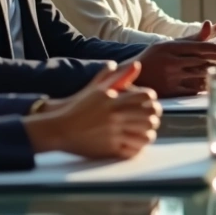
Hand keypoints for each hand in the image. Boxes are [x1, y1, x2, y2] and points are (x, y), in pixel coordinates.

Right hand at [27, 62, 162, 158]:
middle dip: (155, 117)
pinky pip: (133, 149)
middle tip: (154, 118)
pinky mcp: (110, 148)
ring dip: (149, 134)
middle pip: (148, 117)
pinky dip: (139, 147)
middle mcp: (115, 115)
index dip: (152, 99)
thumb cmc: (79, 106)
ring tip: (148, 132)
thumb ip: (117, 76)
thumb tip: (136, 64)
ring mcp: (113, 133)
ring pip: (145, 135)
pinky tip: (137, 144)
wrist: (60, 128)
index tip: (152, 102)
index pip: (145, 97)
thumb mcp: (97, 88)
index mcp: (113, 99)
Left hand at [33, 197, 159, 214]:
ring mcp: (109, 205)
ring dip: (151, 194)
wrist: (60, 195)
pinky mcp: (108, 189)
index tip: (153, 211)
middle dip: (155, 206)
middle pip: (149, 214)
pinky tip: (138, 182)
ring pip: (146, 200)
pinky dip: (142, 185)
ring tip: (147, 189)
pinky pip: (137, 188)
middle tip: (152, 198)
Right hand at [133, 40, 215, 97]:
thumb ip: (189, 39)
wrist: (130, 78)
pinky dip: (205, 87)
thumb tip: (209, 26)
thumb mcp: (167, 45)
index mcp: (171, 47)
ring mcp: (171, 77)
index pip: (201, 47)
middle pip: (203, 61)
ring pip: (200, 75)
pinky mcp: (170, 91)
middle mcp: (171, 61)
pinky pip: (193, 89)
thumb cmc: (152, 58)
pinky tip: (213, 85)